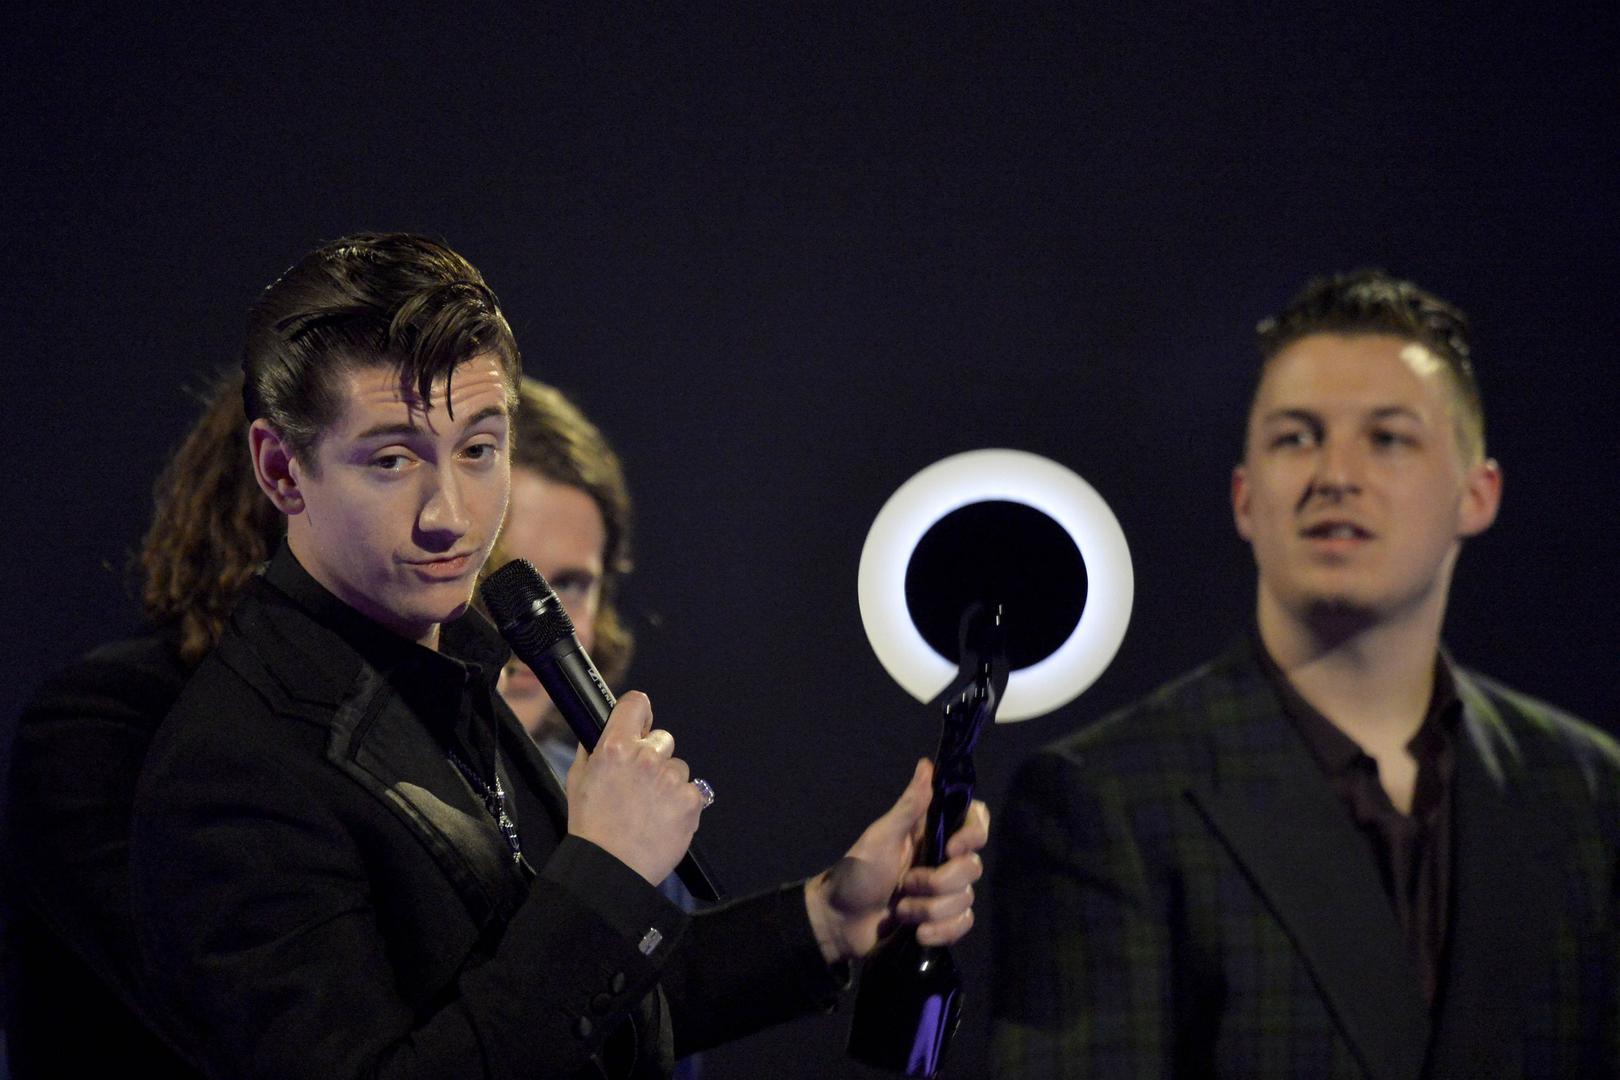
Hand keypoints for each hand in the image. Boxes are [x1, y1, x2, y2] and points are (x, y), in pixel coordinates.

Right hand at [564, 692, 703, 885]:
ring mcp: (672, 779)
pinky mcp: (691, 801)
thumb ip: (592, 751)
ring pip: (679, 767)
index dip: (638, 714)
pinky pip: (693, 791)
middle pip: (663, 738)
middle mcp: (646, 758)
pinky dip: (682, 804)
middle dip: (653, 756)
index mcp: (615, 747)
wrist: (610, 868)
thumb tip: (600, 733)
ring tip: (650, 809)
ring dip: (668, 782)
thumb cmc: (591, 828)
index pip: (636, 704)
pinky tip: (664, 820)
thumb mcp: (577, 781)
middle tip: (639, 785)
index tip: (639, 726)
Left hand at [803, 759, 990, 964]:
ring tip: (901, 910)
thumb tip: (927, 763)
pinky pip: (963, 925)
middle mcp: (943, 860)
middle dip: (938, 883)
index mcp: (931, 834)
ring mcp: (944, 893)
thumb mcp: (881, 837)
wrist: (839, 922)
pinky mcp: (942, 921)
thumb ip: (909, 805)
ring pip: (966, 900)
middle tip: (906, 884)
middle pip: (973, 867)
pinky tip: (917, 933)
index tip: (952, 848)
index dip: (973, 834)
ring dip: (930, 910)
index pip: (975, 822)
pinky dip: (940, 932)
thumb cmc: (856, 872)